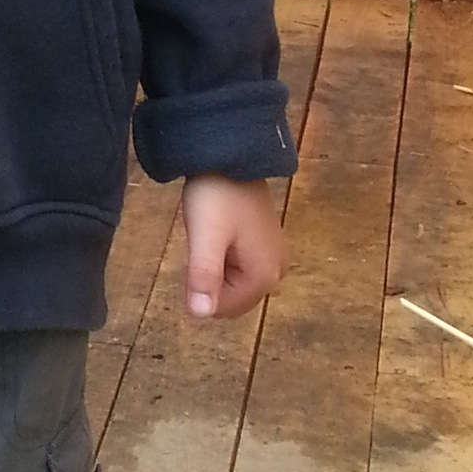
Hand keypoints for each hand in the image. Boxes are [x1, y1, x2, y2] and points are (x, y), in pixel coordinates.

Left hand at [180, 175, 285, 322]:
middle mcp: (276, 272)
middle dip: (210, 279)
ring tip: (210, 235)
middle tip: (203, 243)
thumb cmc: (216, 195)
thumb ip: (203, 276)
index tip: (196, 253)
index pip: (221, 309)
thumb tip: (199, 317)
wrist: (232, 154)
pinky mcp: (267, 244)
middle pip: (230, 299)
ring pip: (232, 283)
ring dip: (215, 267)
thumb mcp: (205, 237)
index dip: (199, 287)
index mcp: (264, 277)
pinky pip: (238, 267)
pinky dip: (222, 257)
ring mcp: (274, 257)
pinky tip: (218, 232)